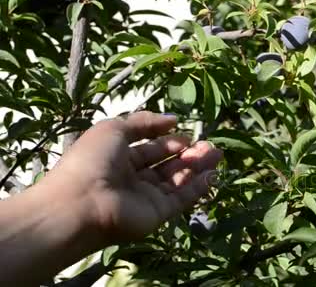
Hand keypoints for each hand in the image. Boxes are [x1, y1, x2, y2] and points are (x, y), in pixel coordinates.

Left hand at [46, 111, 222, 241]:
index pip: (151, 149)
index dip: (170, 141)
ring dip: (198, 168)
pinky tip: (212, 174)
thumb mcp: (113, 129)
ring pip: (178, 181)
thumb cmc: (92, 161)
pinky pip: (181, 198)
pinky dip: (197, 187)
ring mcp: (146, 198)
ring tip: (217, 155)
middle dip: (189, 154)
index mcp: (119, 159)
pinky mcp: (157, 214)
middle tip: (211, 146)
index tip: (189, 135)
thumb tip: (173, 119)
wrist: (80, 204)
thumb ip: (144, 122)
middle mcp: (133, 179)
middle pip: (167, 165)